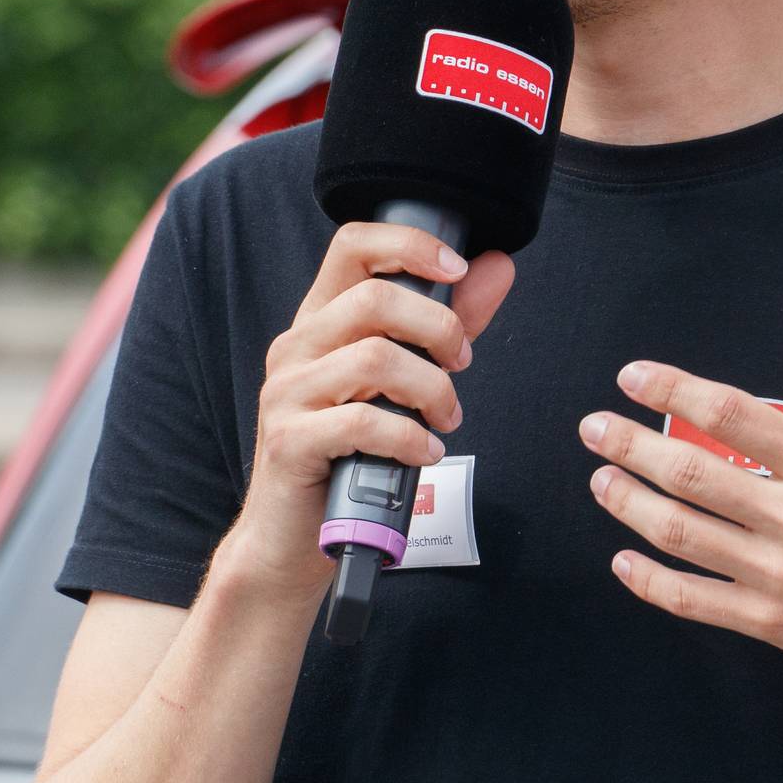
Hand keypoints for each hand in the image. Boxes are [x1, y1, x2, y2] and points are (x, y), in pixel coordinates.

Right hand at [221, 222, 514, 599]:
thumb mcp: (401, 382)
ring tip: (446, 420)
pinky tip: (424, 454)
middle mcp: (296, 347)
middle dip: (439, 327)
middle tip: (461, 364)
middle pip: (374, 297)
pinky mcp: (288, 441)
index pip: (353, 244)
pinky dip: (409, 438)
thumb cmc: (352, 454)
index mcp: (320, 321)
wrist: (291, 538)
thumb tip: (495, 266)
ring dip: (431, 389)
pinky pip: (361, 422)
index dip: (410, 244)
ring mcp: (287, 393)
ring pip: (374, 358)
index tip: (458, 269)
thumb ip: (446, 323)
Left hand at [579, 318, 782, 707]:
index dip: (672, 388)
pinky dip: (651, 582)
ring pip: (682, 534)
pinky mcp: (771, 621)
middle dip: (630, 445)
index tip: (632, 377)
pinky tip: (623, 561)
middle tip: (594, 428)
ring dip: (630, 504)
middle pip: (691, 471)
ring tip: (600, 481)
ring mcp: (779, 573)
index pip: (730, 413)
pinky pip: (694, 601)